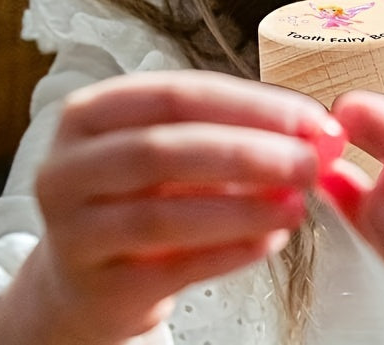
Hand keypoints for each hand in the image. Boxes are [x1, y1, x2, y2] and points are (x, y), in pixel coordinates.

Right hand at [0, 71, 343, 344]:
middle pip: (166, 149)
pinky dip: (229, 252)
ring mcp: (73, 231)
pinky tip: (270, 241)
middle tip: (308, 162)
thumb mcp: (169, 145)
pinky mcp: (94, 288)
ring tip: (297, 205)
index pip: (178, 94)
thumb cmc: (138, 194)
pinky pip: (172, 269)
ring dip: (243, 209)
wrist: (81, 278)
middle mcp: (69, 167)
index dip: (250, 105)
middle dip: (249, 153)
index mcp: (91, 113)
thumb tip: (313, 132)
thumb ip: (232, 130)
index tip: (308, 119)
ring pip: (165, 216)